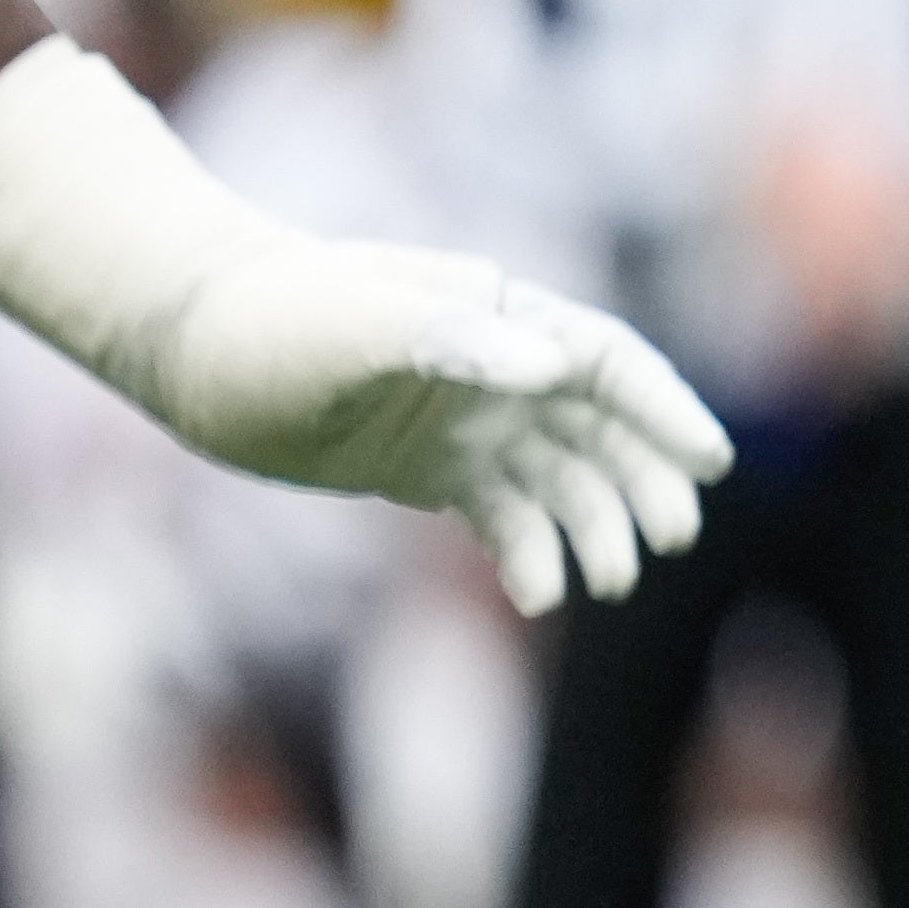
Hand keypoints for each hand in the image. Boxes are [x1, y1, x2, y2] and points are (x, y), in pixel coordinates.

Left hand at [151, 239, 735, 617]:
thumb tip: (552, 369)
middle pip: (603, 428)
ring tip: (612, 582)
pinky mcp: (432, 471)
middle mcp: (503, 368)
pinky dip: (528, 553)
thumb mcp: (362, 324)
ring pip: (561, 479)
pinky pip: (503, 516)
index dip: (665, 410)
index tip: (711, 461)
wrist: (198, 349)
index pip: (609, 364)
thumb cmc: (280, 318)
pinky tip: (539, 593)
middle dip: (645, 480)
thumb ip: (456, 342)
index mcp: (505, 314)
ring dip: (596, 525)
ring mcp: (471, 421)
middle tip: (671, 539)